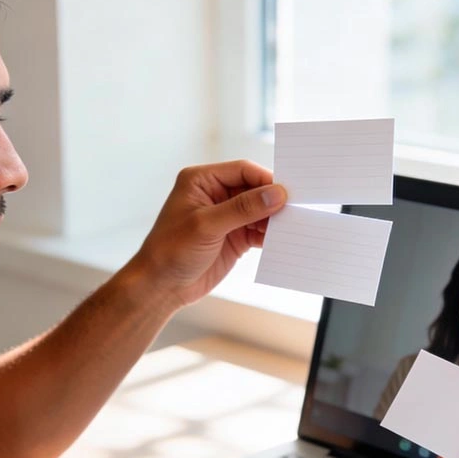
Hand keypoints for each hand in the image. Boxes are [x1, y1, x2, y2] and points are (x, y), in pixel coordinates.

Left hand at [124, 160, 285, 307]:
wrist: (161, 287)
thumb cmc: (171, 251)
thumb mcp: (206, 225)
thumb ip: (242, 209)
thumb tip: (276, 194)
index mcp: (201, 181)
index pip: (242, 170)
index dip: (265, 179)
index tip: (286, 192)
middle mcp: (215, 194)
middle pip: (254, 189)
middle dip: (273, 200)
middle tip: (297, 209)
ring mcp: (226, 217)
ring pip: (259, 211)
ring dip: (274, 219)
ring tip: (293, 227)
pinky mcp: (234, 237)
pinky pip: (259, 231)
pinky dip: (270, 236)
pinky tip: (282, 241)